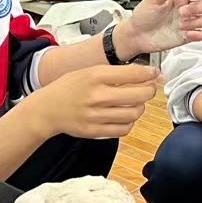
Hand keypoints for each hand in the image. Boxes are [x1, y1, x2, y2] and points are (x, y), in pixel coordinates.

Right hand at [27, 63, 157, 139]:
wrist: (47, 109)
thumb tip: (144, 72)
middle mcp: (97, 95)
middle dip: (149, 91)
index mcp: (96, 76)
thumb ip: (115, 72)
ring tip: (135, 103)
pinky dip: (129, 122)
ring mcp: (96, 115)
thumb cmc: (69, 87)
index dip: (149, 74)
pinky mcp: (95, 131)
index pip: (133, 73)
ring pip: (134, 113)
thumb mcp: (89, 71)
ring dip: (140, 107)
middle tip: (148, 89)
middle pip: (139, 95)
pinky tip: (124, 115)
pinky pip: (124, 129)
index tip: (154, 74)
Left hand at [114, 0, 201, 58]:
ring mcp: (185, 23)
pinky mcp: (185, 36)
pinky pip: (200, 35)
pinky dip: (197, 34)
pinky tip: (187, 33)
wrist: (135, 35)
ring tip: (180, 24)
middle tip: (181, 12)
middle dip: (195, 8)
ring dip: (194, 22)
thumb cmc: (142, 15)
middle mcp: (184, 10)